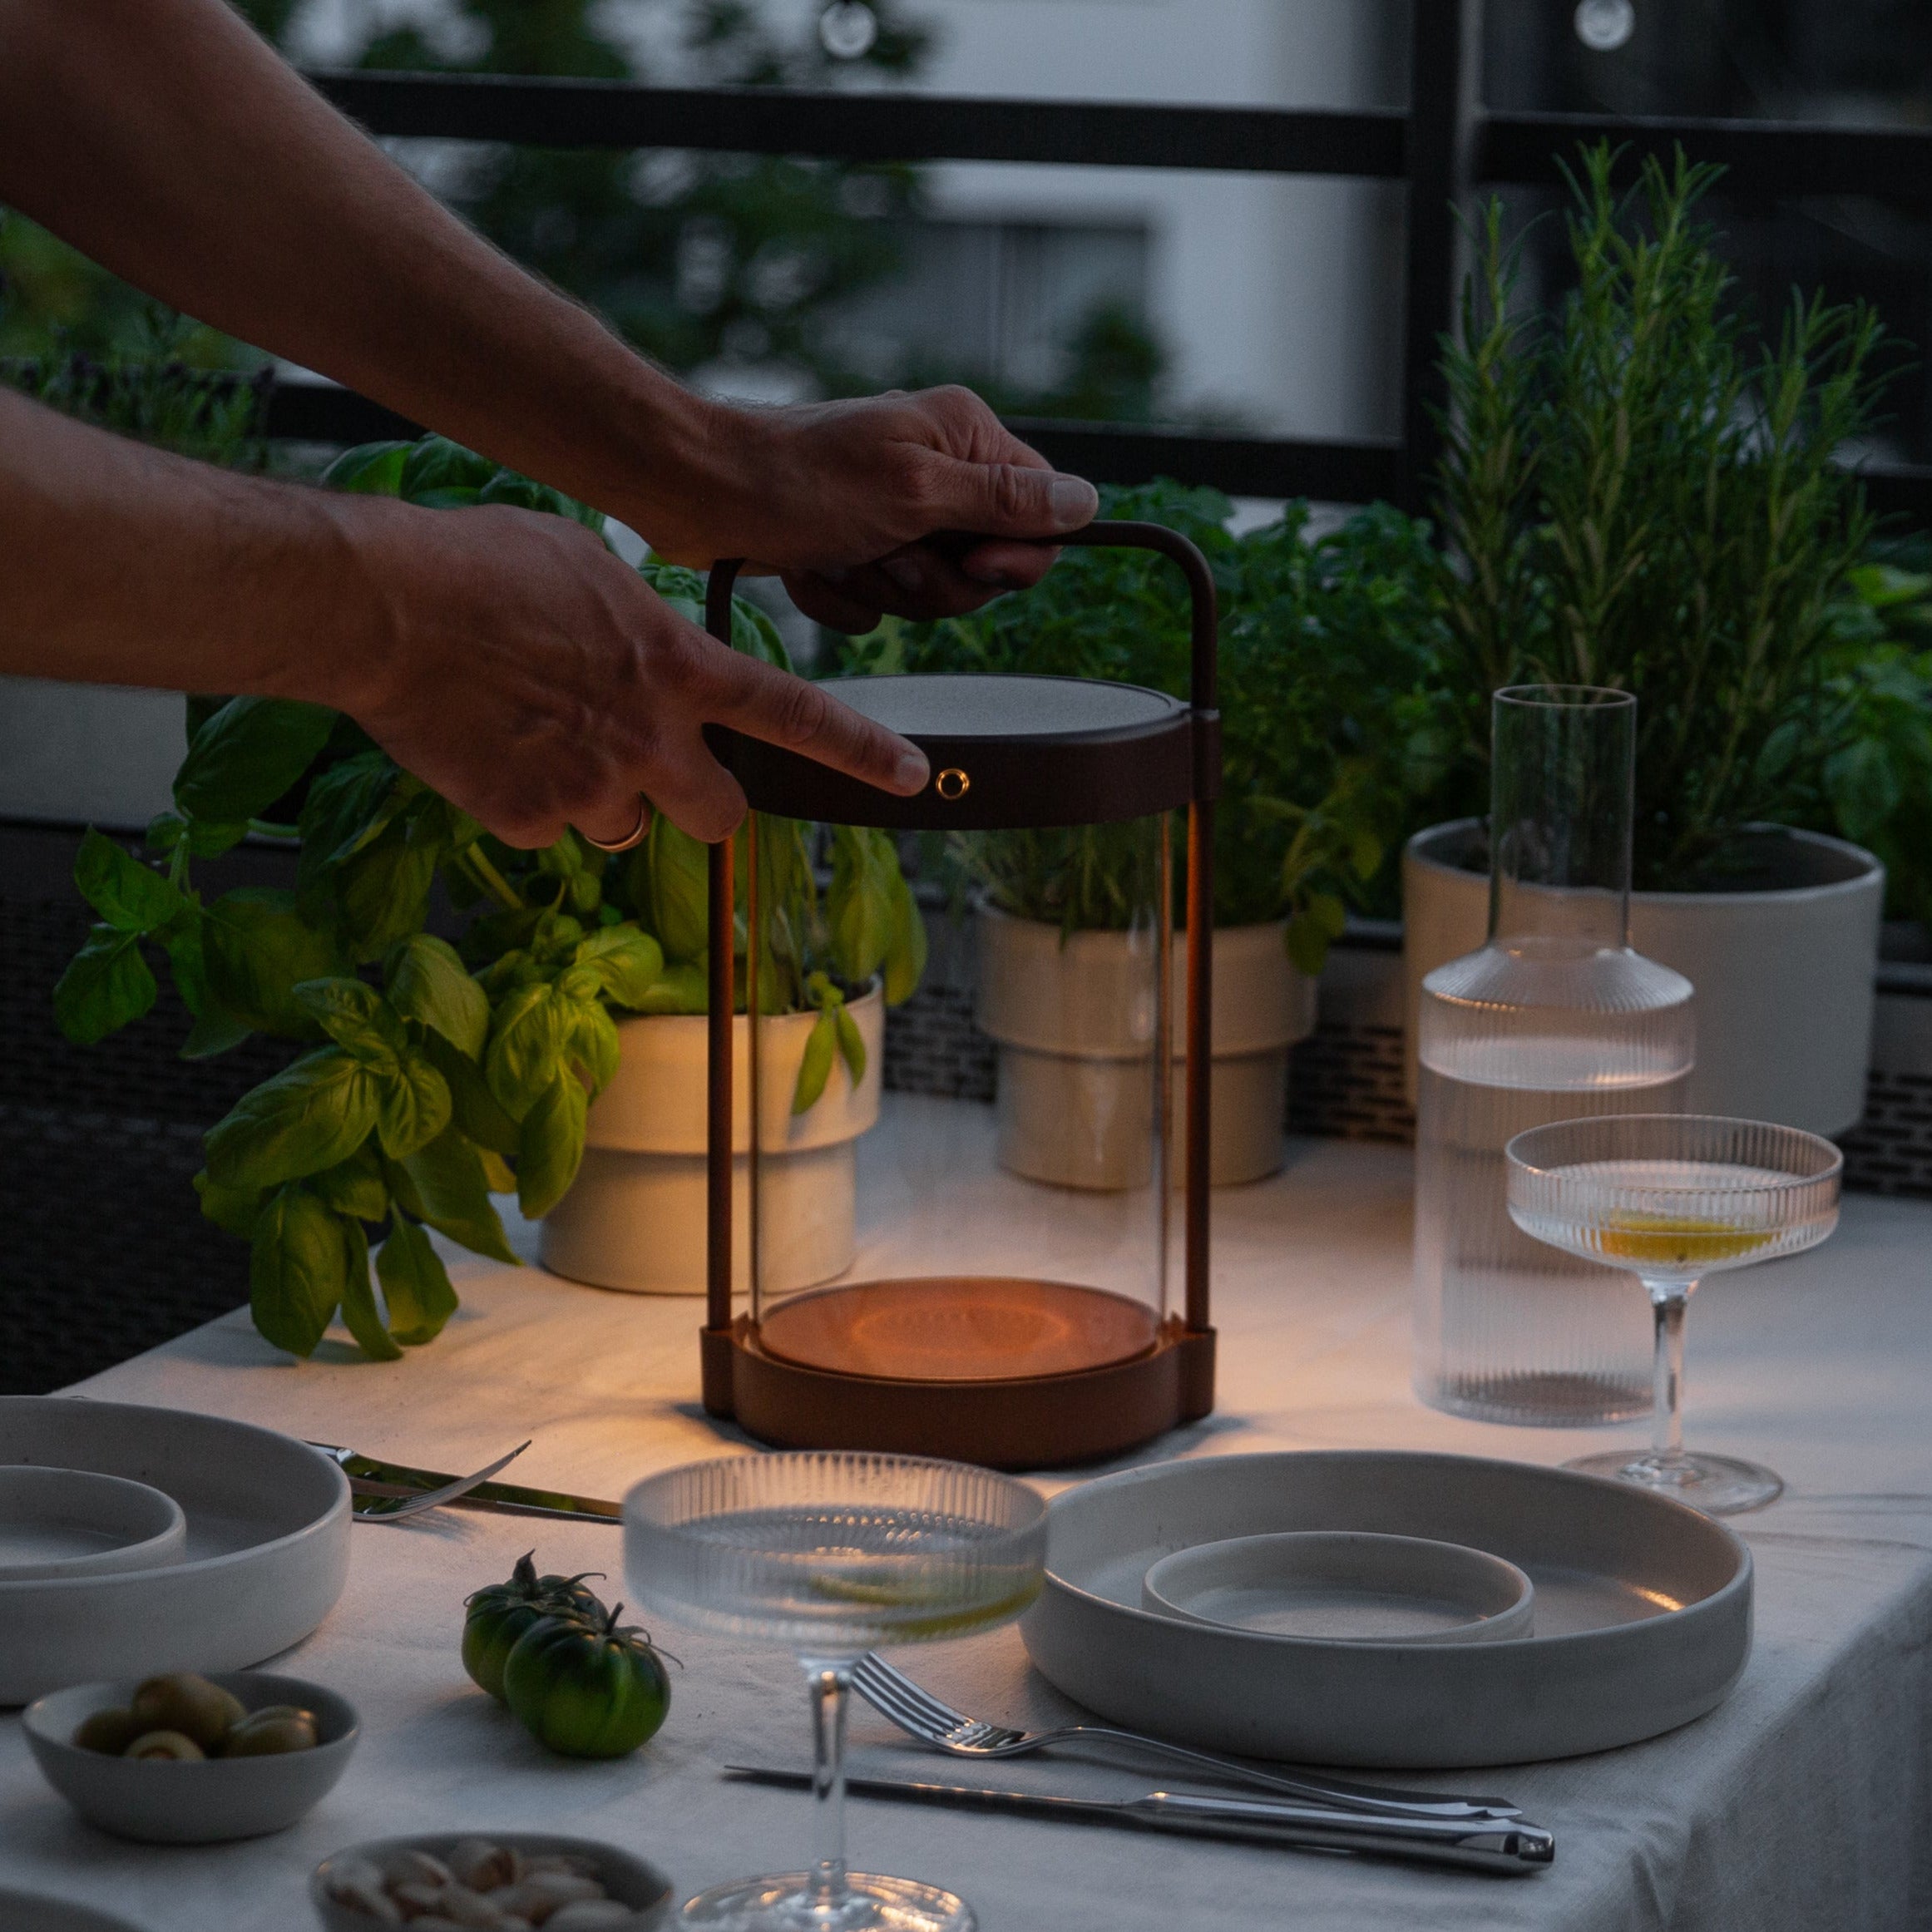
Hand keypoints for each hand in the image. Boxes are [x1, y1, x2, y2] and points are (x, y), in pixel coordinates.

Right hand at [328, 498, 928, 847]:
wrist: (384, 605)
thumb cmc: (482, 564)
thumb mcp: (592, 571)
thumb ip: (644, 628)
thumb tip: (649, 657)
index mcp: (678, 667)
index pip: (795, 716)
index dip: (860, 752)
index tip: (911, 776)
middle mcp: (649, 737)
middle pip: (721, 815)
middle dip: (703, 803)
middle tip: (659, 773)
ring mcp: (589, 785)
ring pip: (625, 828)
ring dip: (601, 799)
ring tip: (538, 737)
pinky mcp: (523, 817)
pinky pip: (546, 830)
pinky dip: (526, 803)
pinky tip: (489, 749)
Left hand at [645, 385, 1100, 630]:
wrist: (696, 494)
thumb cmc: (796, 482)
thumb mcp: (913, 492)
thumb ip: (1003, 500)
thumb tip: (1084, 501)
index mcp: (963, 437)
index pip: (1042, 514)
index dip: (1014, 556)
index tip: (974, 561)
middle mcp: (935, 471)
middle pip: (985, 567)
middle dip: (932, 579)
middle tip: (887, 554)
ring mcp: (892, 513)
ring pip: (929, 594)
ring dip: (879, 589)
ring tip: (839, 555)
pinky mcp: (852, 547)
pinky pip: (876, 605)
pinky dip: (840, 596)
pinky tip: (809, 568)